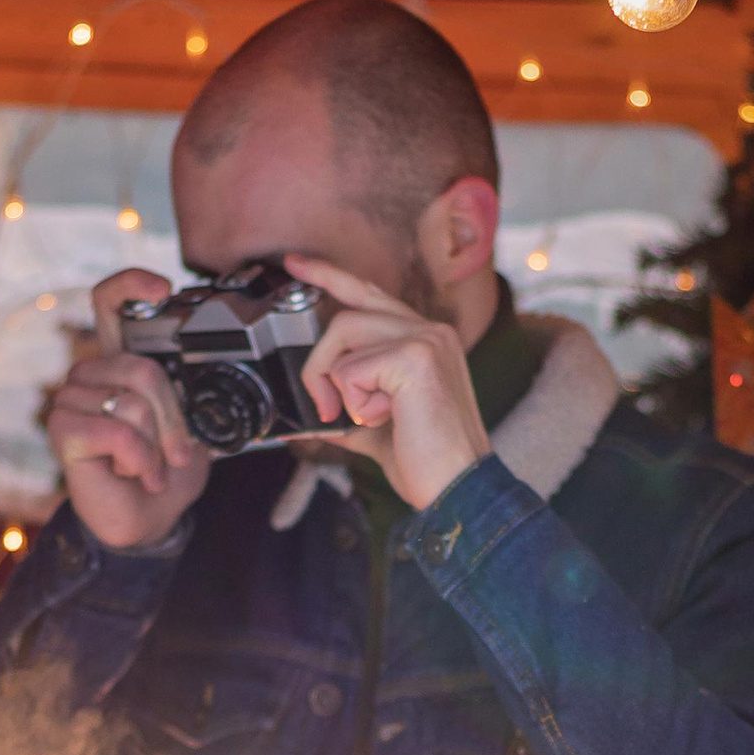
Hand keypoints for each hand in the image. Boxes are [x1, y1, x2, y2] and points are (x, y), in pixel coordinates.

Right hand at [44, 269, 210, 551]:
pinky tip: (135, 474)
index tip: (165, 287)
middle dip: (173, 418)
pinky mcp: (62, 430)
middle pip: (141, 368)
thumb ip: (191, 392)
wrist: (146, 521)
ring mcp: (71, 400)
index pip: (109, 302)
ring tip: (148, 466)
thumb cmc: (164, 471)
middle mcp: (89, 373)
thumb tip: (220, 371)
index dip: (131, 283)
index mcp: (118, 362)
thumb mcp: (191, 426)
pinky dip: (139, 459)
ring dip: (155, 445)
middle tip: (177, 453)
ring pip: (132, 403)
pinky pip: (117, 430)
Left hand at [286, 253, 491, 513]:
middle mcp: (431, 330)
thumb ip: (344, 408)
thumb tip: (304, 412)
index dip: (329, 276)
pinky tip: (383, 418)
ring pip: (343, 334)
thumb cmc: (425, 462)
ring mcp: (426, 339)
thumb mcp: (372, 428)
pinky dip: (353, 400)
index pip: (368, 294)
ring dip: (336, 384)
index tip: (295, 264)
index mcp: (425, 339)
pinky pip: (350, 368)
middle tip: (323, 405)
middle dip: (319, 361)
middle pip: (347, 314)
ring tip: (361, 418)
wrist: (458, 489)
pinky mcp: (415, 357)